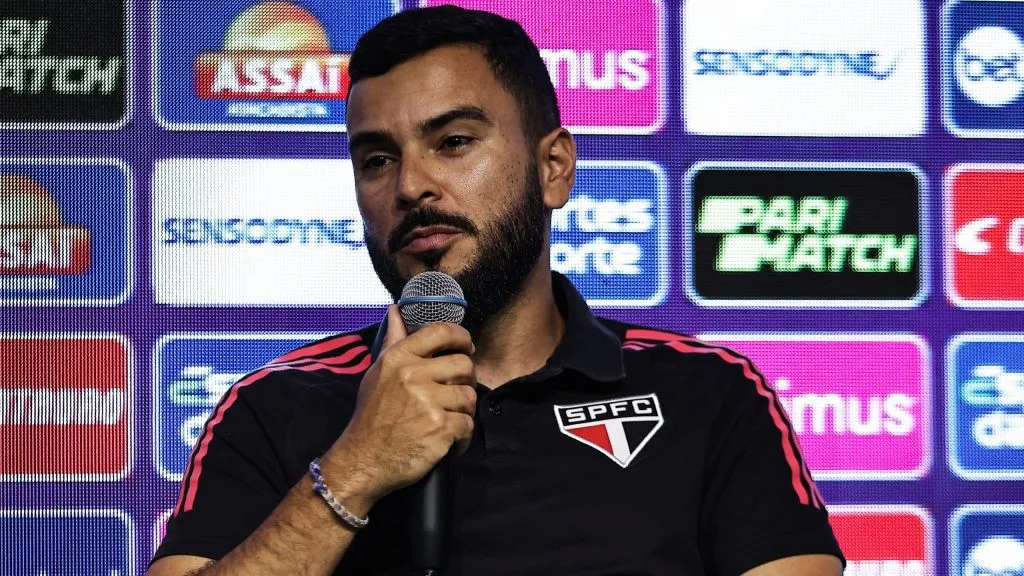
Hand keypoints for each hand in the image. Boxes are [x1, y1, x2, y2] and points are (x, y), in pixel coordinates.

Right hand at [325, 305, 476, 503]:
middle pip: (464, 365)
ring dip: (464, 411)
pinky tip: (450, 441)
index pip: (441, 332)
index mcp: (399, 358)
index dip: (462, 338)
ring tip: (449, 420)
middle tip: (456, 393)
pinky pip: (468, 425)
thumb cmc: (372, 417)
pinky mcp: (441, 427)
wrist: (364, 460)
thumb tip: (396, 310)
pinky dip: (463, 437)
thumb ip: (393, 341)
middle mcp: (413, 375)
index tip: (466, 348)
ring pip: (469, 396)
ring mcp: (428, 401)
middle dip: (466, 381)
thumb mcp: (377, 373)